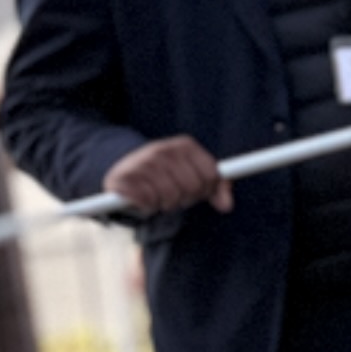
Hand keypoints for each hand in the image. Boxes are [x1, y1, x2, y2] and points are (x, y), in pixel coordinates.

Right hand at [108, 134, 222, 218]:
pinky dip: (148, 206)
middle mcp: (163, 149)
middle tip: (176, 197)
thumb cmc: (167, 174)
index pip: (211, 175)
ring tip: (160, 198)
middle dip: (186, 199)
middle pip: (192, 187)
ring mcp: (142, 161)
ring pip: (170, 196)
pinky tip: (144, 199)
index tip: (198, 192)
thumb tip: (227, 206)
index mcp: (185, 145)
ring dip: (166, 204)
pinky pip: (146, 201)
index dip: (207, 190)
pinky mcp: (123, 176)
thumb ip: (216, 187)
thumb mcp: (193, 174)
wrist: (125, 167)